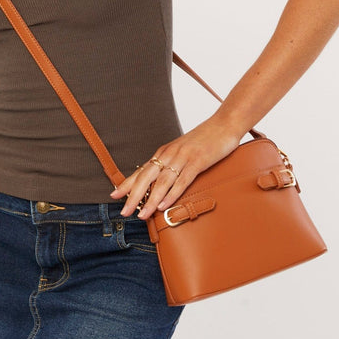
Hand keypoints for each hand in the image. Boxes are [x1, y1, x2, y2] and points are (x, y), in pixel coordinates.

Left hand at [110, 113, 242, 218]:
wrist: (224, 124)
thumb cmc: (205, 139)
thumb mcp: (184, 151)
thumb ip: (173, 165)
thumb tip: (163, 184)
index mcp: (164, 152)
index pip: (141, 170)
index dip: (127, 183)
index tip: (114, 195)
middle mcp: (170, 154)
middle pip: (146, 177)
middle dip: (133, 196)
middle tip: (124, 212)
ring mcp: (183, 158)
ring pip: (162, 182)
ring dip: (151, 200)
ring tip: (142, 215)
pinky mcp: (197, 161)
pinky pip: (181, 180)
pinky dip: (171, 194)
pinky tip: (164, 206)